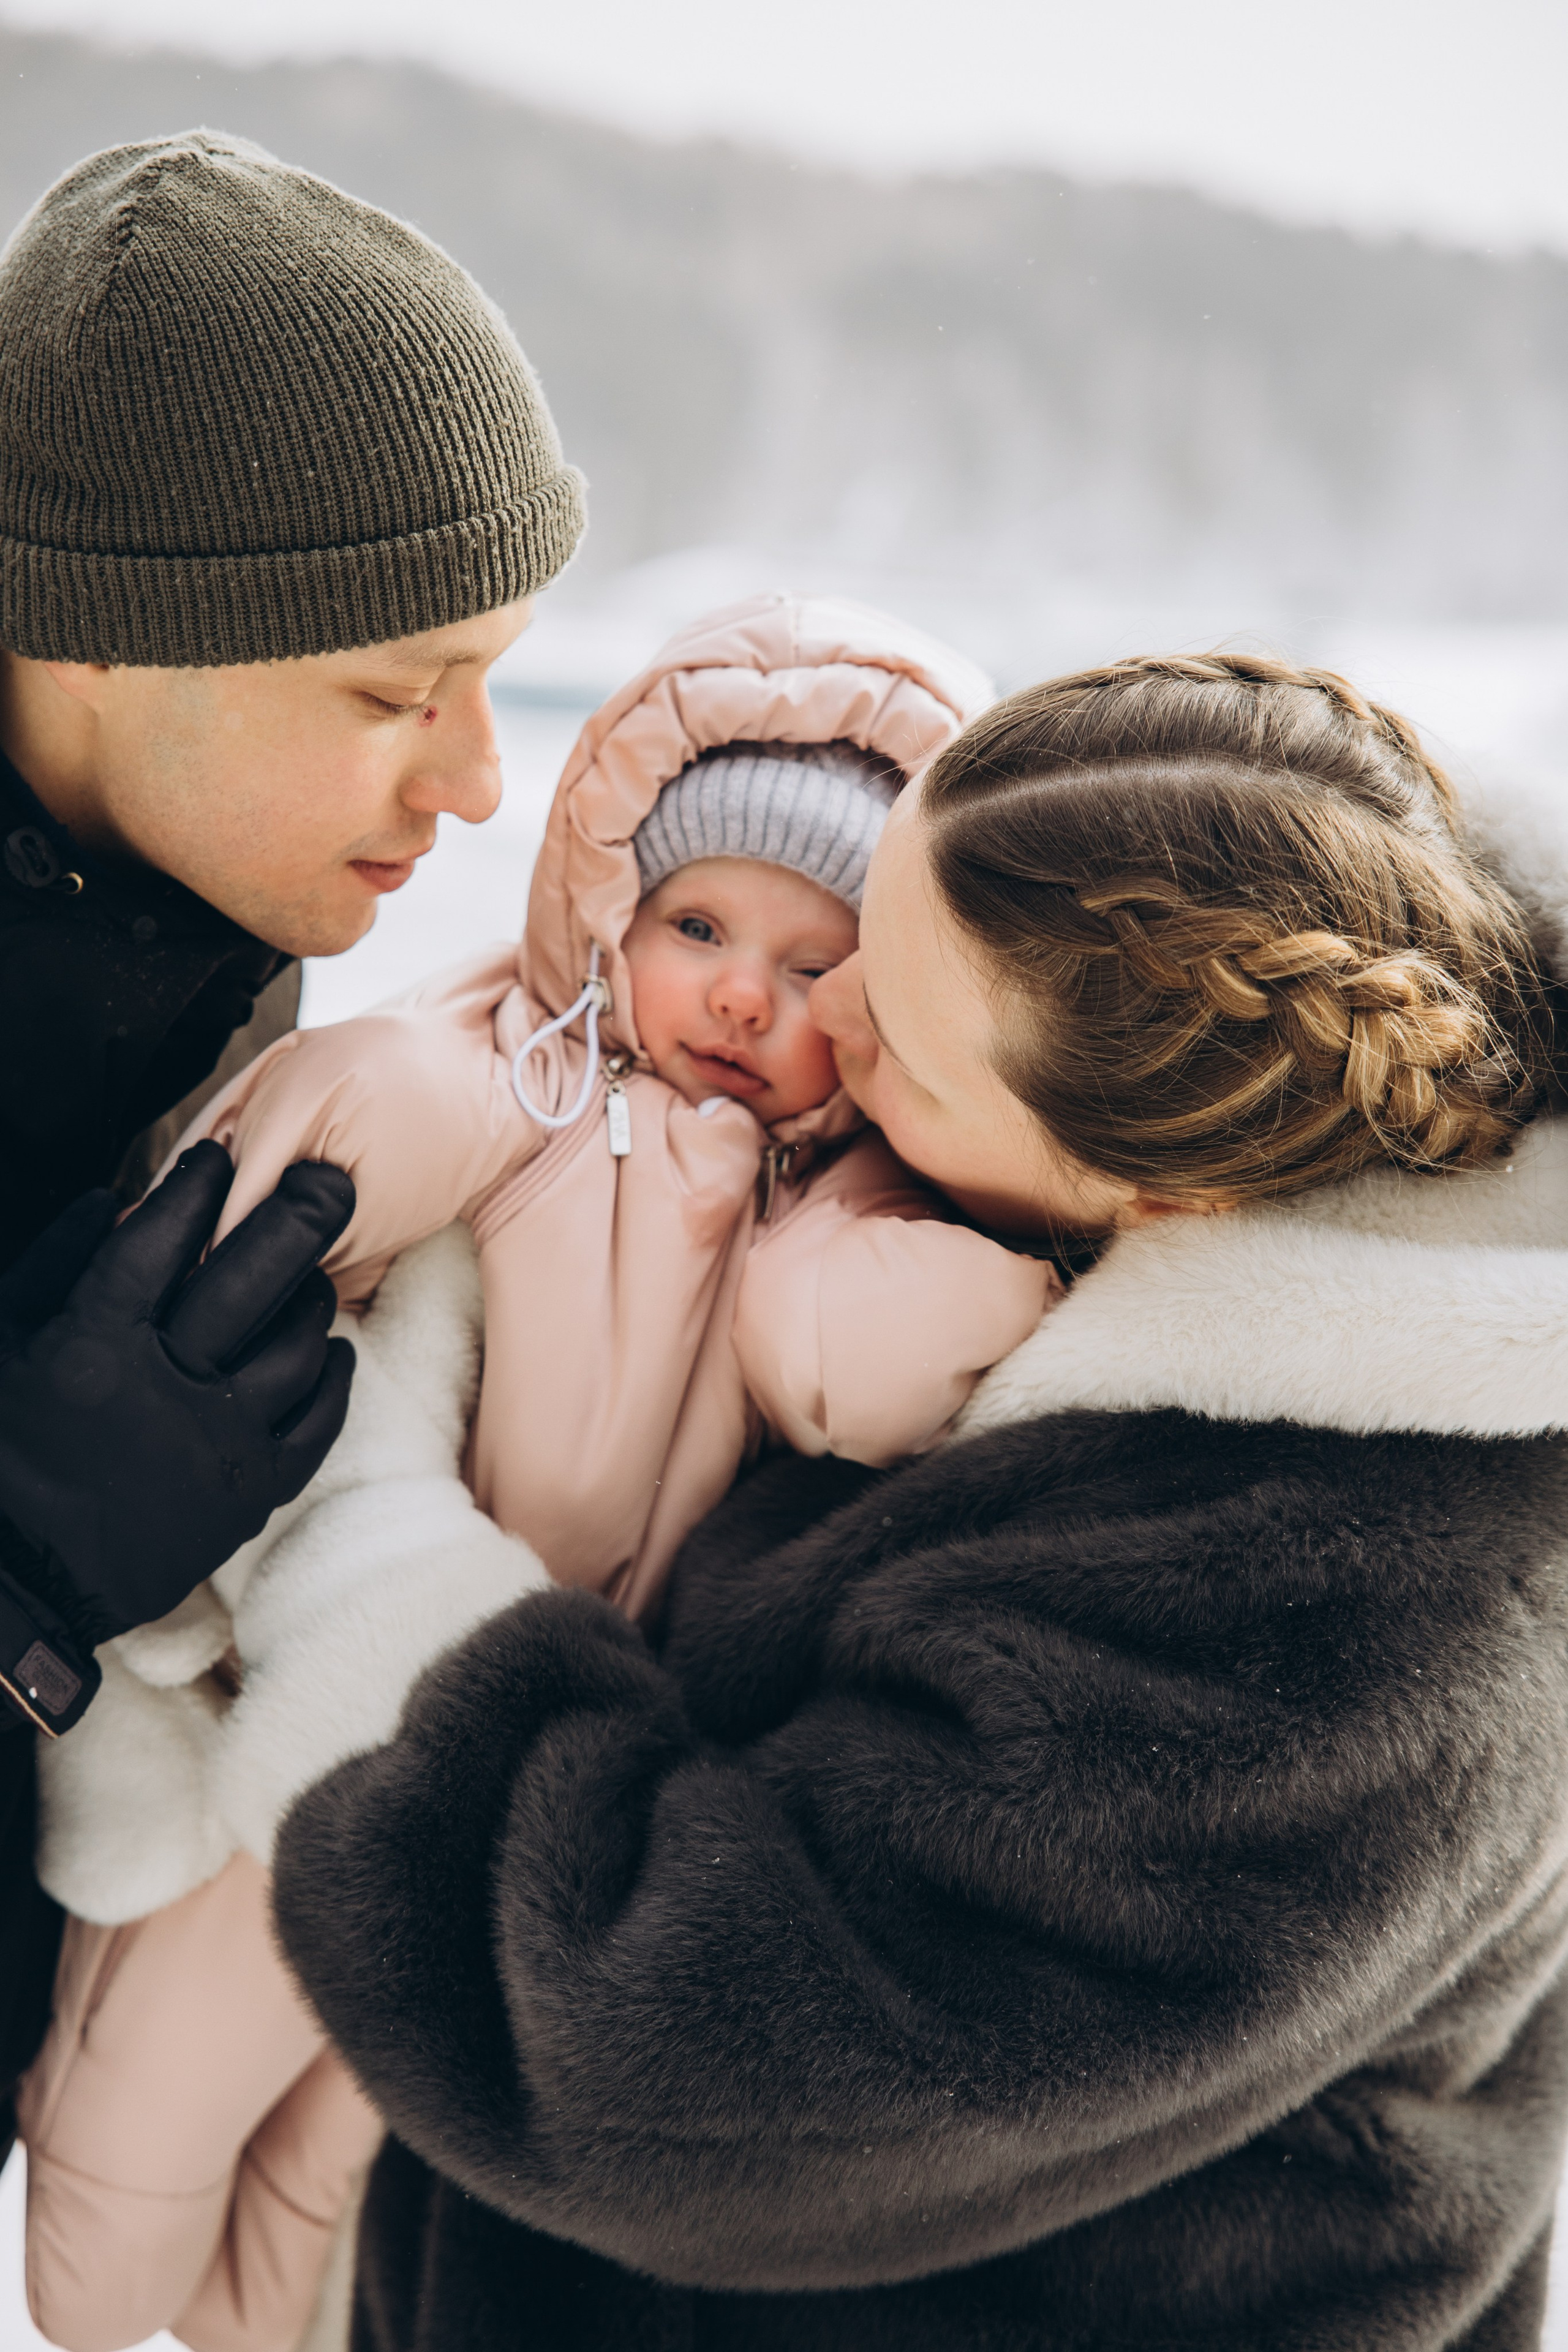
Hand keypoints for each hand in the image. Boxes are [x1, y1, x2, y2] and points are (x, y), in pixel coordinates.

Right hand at [0, 1142, 355, 1715]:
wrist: (16, 1581)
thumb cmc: (1, 1452)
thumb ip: (52, 1263)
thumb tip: (112, 1197)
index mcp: (91, 1342)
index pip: (159, 1239)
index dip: (196, 1189)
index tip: (221, 1159)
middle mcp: (164, 1384)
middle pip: (253, 1278)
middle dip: (298, 1215)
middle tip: (327, 1179)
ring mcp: (215, 1443)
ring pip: (296, 1347)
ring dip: (312, 1299)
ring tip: (313, 1276)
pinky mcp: (246, 1495)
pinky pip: (315, 1425)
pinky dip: (331, 1381)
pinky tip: (332, 1353)